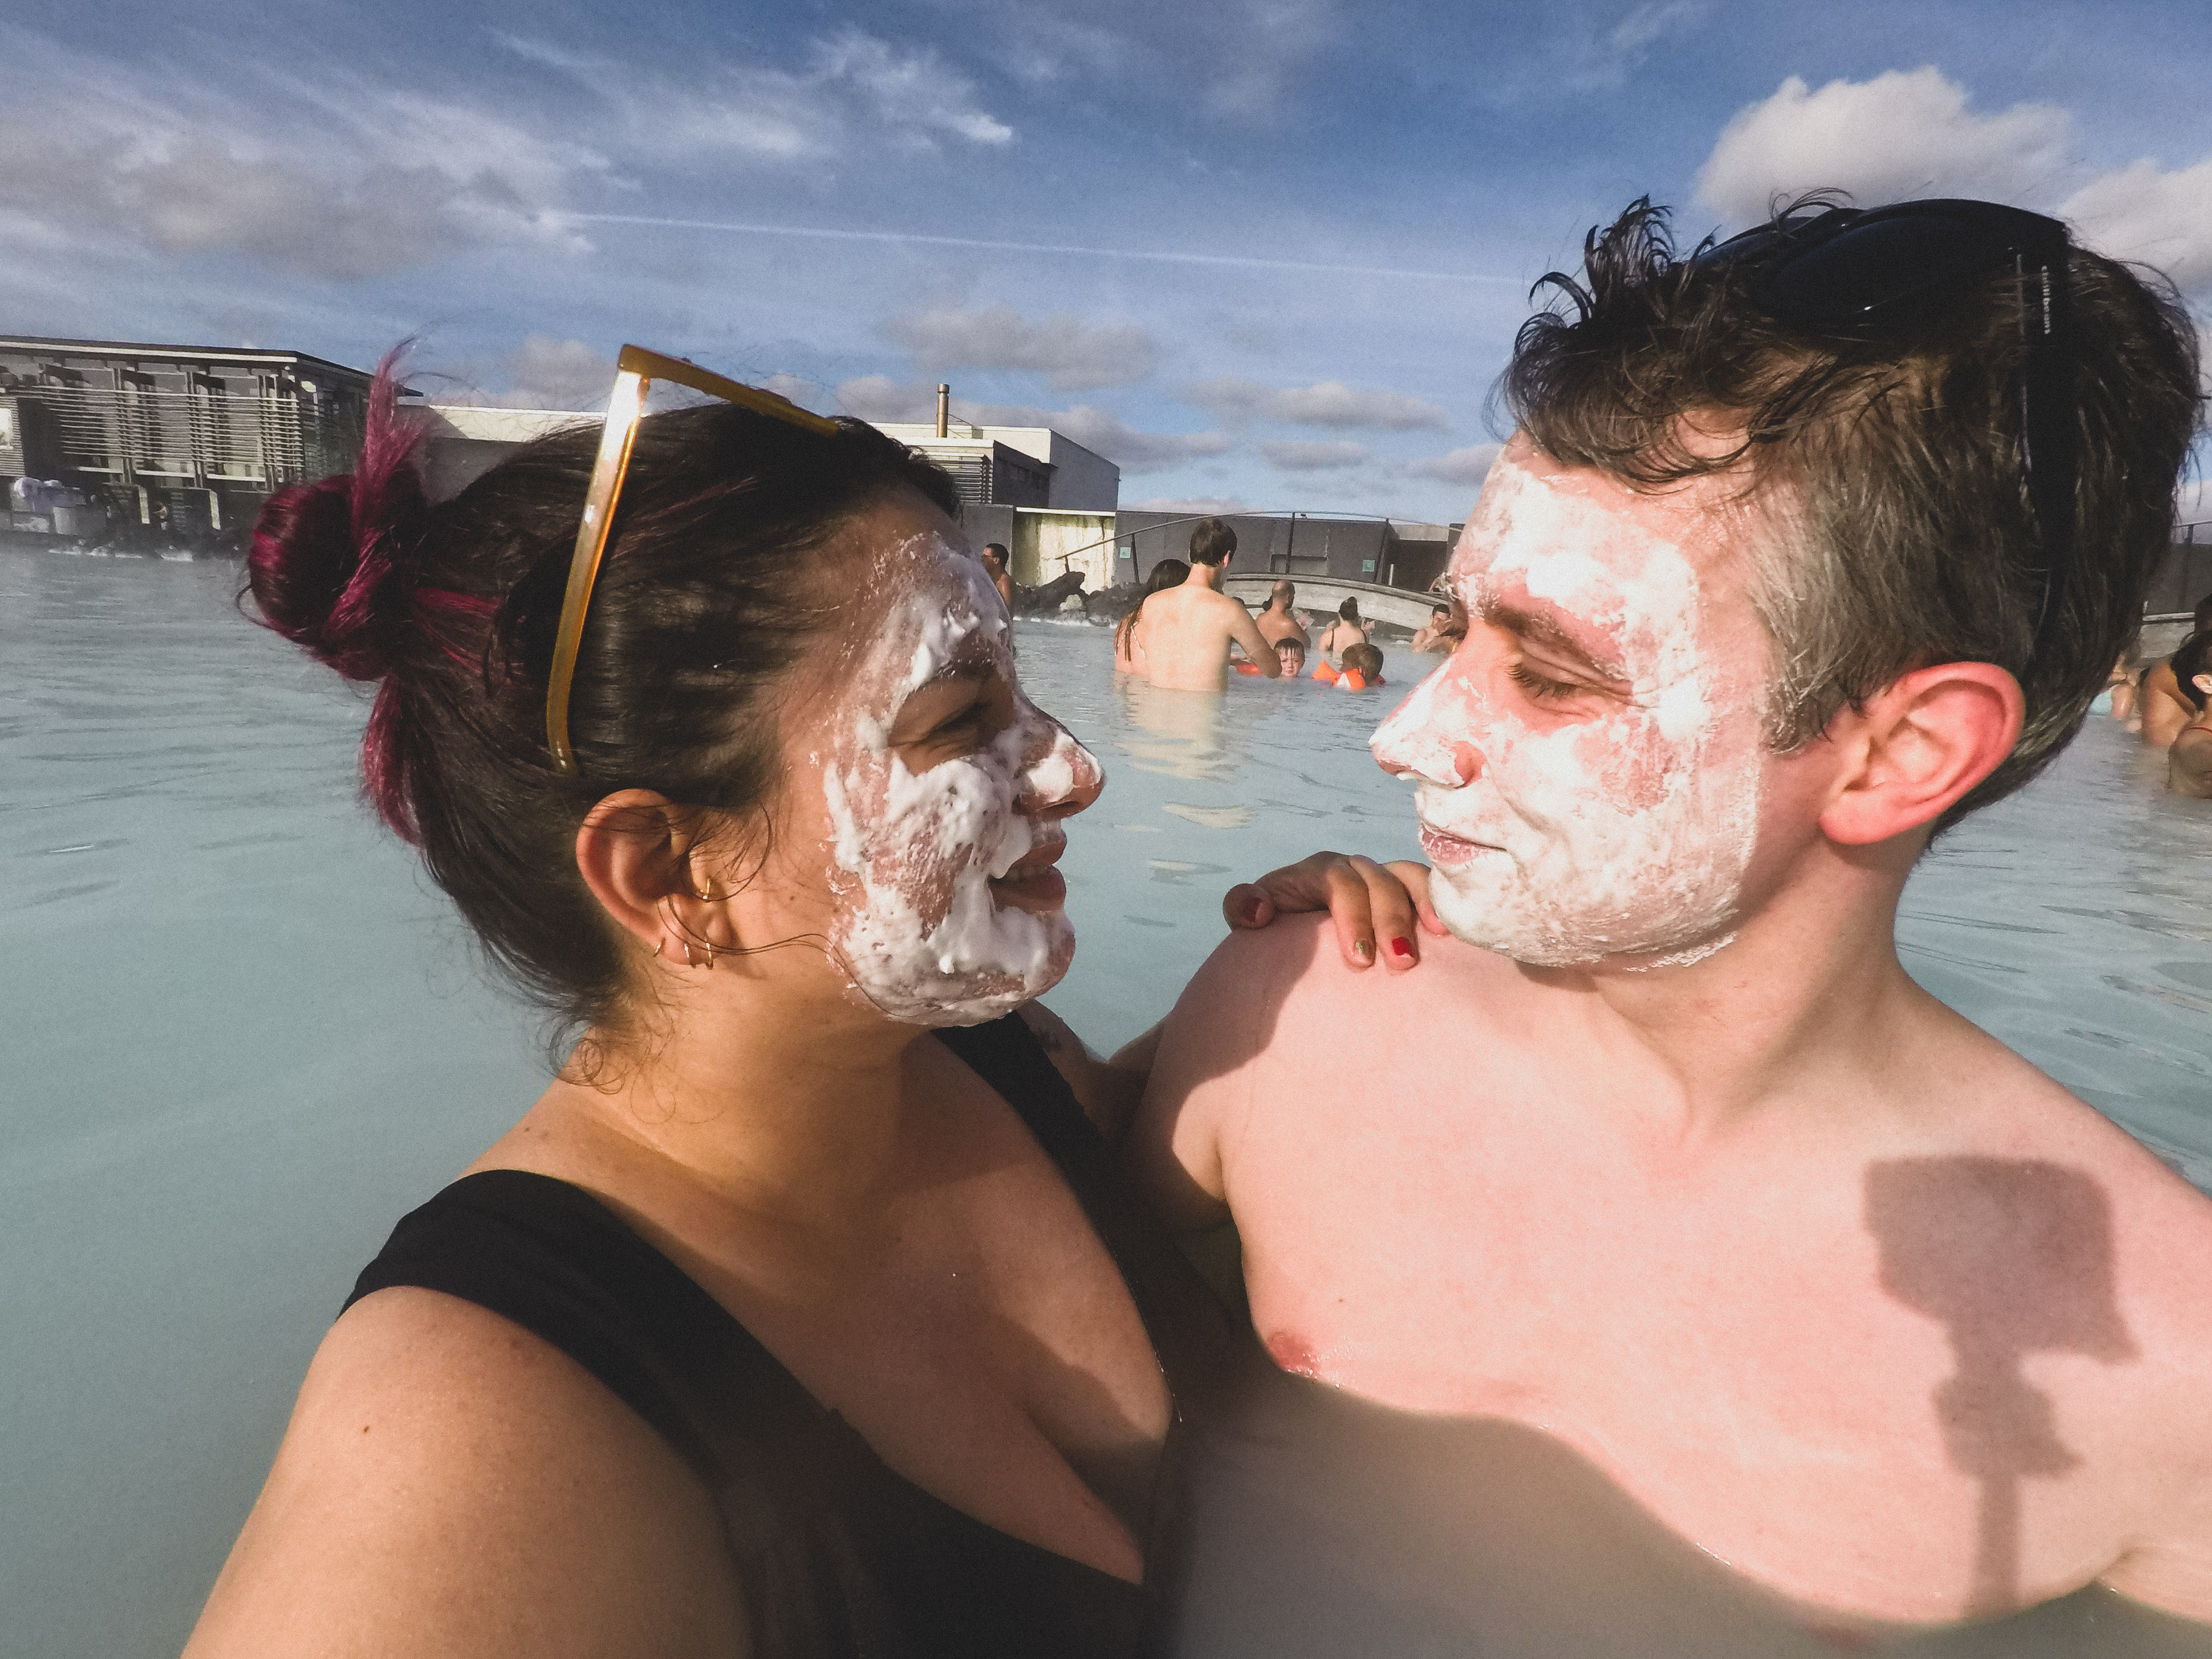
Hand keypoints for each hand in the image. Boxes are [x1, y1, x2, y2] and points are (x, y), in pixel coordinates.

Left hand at [1222, 852, 1445, 971]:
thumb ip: (1242, 907)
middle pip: (1380, 882)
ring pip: (1409, 879)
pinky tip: (1454, 934)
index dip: (1353, 917)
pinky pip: (1431, 891)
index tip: (1359, 961)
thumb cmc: (1275, 927)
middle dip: (1391, 921)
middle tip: (1399, 964)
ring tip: (1436, 942)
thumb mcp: (1249, 915)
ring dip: (1424, 909)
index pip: (1339, 883)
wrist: (1292, 932)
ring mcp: (1383, 879)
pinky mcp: (1407, 895)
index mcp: (1318, 872)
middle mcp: (1355, 869)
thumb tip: (1259, 911)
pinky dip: (1442, 906)